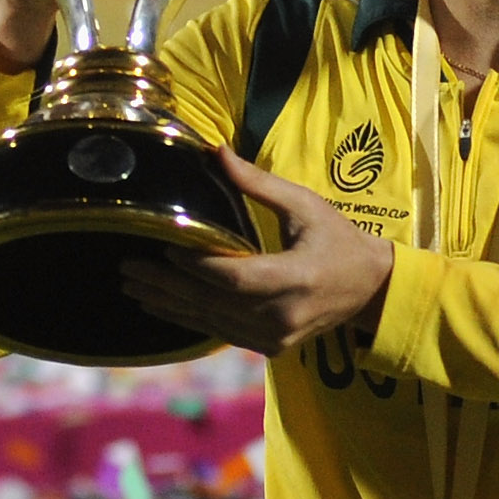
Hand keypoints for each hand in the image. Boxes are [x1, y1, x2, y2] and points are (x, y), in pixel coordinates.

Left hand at [122, 150, 395, 357]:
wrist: (372, 290)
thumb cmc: (339, 240)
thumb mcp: (305, 205)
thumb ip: (258, 183)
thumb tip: (216, 151)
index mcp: (295, 277)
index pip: (234, 276)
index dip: (196, 265)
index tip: (163, 248)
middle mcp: (282, 315)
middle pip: (212, 302)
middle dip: (166, 285)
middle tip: (127, 269)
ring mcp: (275, 337)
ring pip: (211, 322)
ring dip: (169, 304)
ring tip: (133, 287)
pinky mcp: (270, 348)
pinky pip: (222, 332)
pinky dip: (191, 318)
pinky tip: (163, 306)